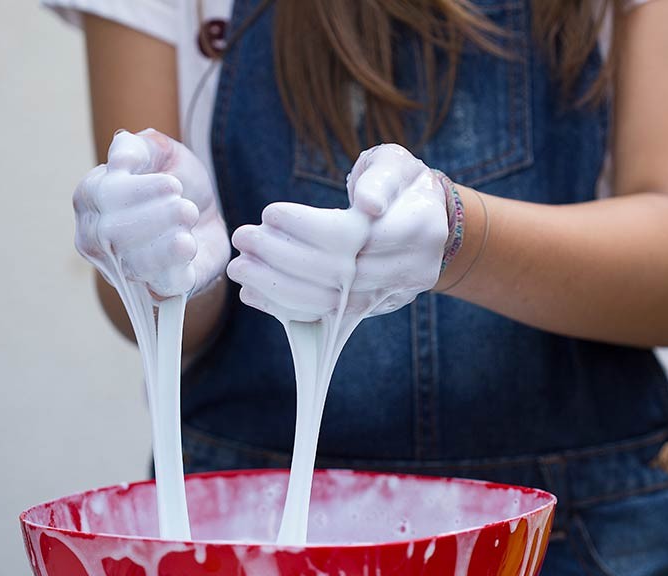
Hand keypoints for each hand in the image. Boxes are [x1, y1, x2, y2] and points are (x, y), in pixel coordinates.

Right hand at [73, 128, 229, 298]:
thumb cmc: (173, 180)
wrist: (205, 216)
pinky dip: (179, 267)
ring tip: (191, 221)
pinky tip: (192, 247)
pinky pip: (162, 287)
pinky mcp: (158, 290)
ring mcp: (123, 269)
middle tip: (187, 207)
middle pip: (114, 234)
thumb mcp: (158, 151)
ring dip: (170, 242)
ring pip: (136, 265)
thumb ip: (136, 147)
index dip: (139, 192)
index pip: (102, 199)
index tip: (173, 184)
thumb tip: (119, 156)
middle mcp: (97, 239)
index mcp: (90, 200)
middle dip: (157, 217)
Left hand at [228, 143, 448, 320]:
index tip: (269, 212)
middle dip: (283, 257)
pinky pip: (323, 318)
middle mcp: (410, 269)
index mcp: (419, 228)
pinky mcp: (370, 311)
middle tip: (242, 237)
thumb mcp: (395, 166)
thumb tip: (369, 203)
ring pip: (329, 303)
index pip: (357, 235)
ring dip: (277, 287)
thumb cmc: (402, 185)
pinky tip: (253, 293)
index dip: (309, 227)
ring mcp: (391, 296)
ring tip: (239, 267)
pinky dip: (284, 307)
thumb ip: (380, 179)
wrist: (428, 224)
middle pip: (339, 273)